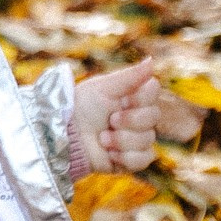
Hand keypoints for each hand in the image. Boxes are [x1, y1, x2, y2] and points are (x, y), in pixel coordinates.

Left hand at [72, 60, 202, 172]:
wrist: (66, 135)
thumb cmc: (81, 107)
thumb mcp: (103, 88)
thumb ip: (130, 76)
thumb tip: (152, 60)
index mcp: (133, 96)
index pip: (154, 91)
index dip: (138, 98)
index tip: (121, 99)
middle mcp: (139, 116)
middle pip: (154, 117)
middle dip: (128, 120)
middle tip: (110, 120)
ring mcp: (137, 138)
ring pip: (148, 139)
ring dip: (121, 140)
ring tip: (102, 138)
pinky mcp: (132, 159)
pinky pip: (144, 159)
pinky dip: (125, 157)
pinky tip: (109, 153)